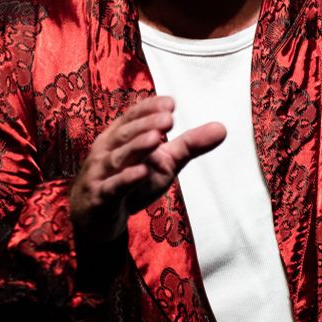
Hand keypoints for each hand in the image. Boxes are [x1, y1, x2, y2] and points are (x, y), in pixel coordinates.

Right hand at [69, 95, 225, 244]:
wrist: (97, 219)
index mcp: (120, 135)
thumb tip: (223, 128)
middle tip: (169, 119)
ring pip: (119, 158)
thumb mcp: (165, 162)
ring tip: (156, 139)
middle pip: (126, 134)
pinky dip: (126, 179)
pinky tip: (142, 172)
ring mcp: (100, 174)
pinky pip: (113, 187)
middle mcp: (107, 150)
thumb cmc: (132, 182)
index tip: (171, 103)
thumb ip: (190, 144)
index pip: (133, 116)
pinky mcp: (100, 199)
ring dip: (136, 147)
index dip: (150, 108)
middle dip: (147, 125)